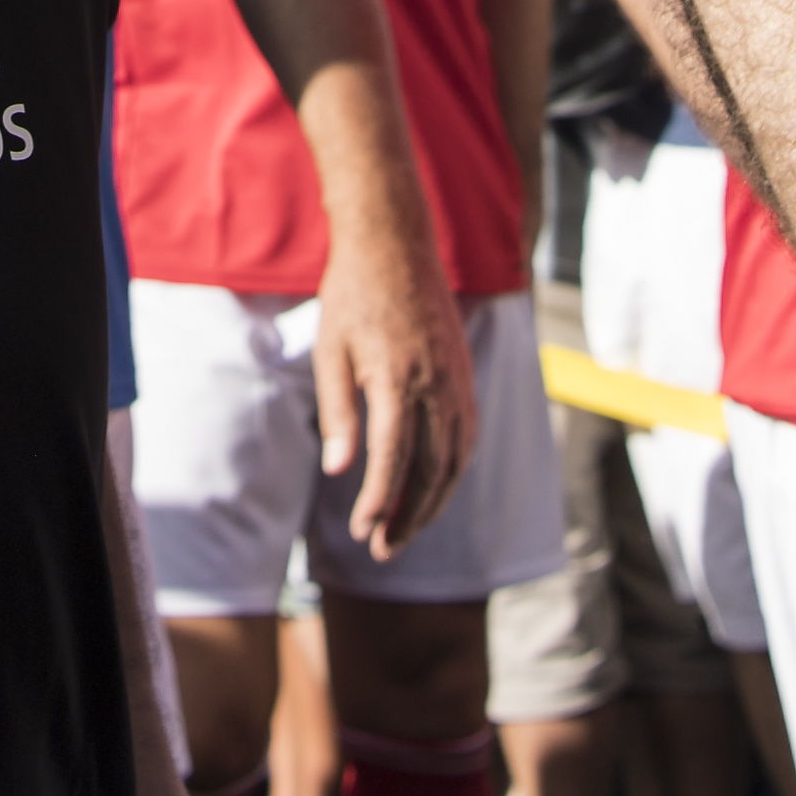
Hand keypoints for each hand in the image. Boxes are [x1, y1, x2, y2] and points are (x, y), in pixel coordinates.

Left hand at [308, 224, 471, 555]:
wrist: (395, 246)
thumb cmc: (352, 297)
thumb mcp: (330, 351)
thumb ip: (338, 413)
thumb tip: (339, 471)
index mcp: (397, 378)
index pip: (393, 459)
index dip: (379, 501)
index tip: (362, 530)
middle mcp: (436, 385)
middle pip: (429, 470)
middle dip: (407, 516)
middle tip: (382, 549)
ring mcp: (457, 382)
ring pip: (455, 461)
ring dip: (432, 503)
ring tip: (403, 531)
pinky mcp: (465, 377)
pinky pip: (466, 438)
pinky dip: (451, 472)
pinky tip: (432, 490)